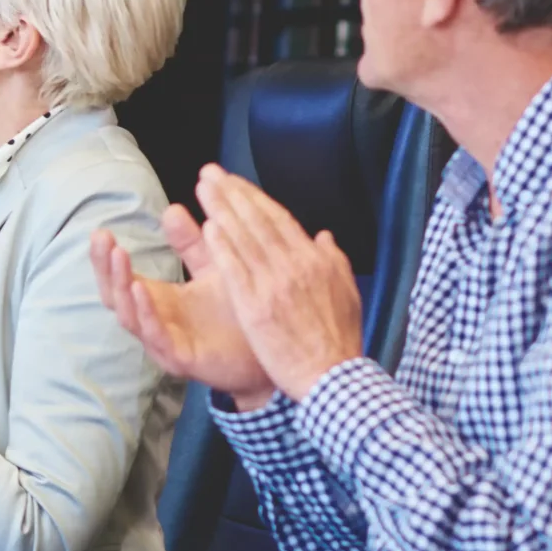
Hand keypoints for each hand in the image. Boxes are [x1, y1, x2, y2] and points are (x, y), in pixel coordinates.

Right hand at [93, 205, 273, 407]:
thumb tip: (171, 209)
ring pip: (130, 317)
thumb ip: (191, 243)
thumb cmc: (239, 312)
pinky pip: (156, 336)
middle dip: (104, 268)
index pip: (119, 281)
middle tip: (101, 239)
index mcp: (158, 302)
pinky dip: (145, 313)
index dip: (106, 259)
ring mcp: (165, 343)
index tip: (100, 231)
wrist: (272, 350)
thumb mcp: (213, 268)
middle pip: (115, 297)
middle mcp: (155, 323)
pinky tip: (140, 288)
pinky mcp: (183, 359)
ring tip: (118, 256)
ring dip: (121, 286)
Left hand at [193, 165, 361, 401]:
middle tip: (211, 174)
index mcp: (316, 261)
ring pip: (245, 239)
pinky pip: (237, 269)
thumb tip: (323, 236)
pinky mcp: (257, 307)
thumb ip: (334, 261)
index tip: (235, 182)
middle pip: (259, 221)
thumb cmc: (339, 341)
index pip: (280, 220)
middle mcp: (295, 266)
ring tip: (204, 189)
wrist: (332, 377)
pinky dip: (223, 246)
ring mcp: (275, 285)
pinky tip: (208, 228)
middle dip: (233, 194)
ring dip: (223, 210)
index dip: (255, 198)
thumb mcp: (347, 294)